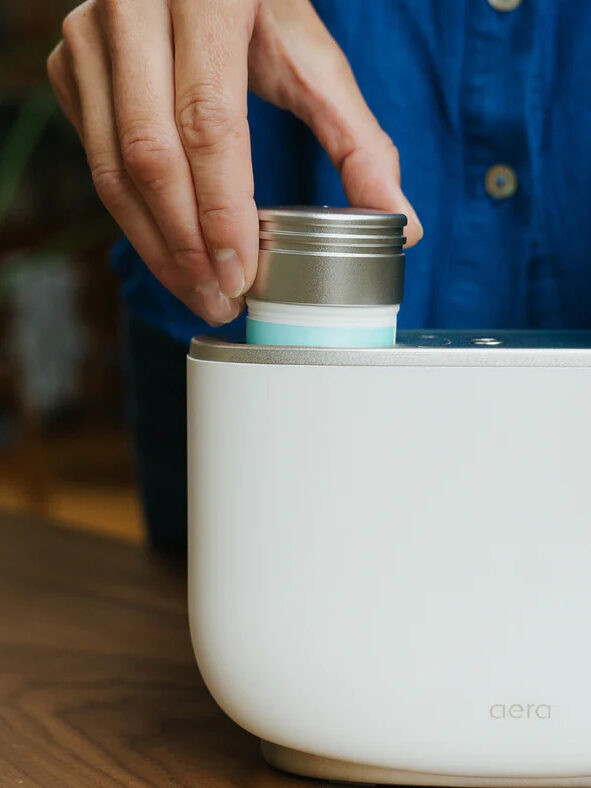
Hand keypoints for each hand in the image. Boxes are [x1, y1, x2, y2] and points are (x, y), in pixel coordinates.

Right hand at [48, 0, 422, 324]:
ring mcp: (91, 40)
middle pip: (152, 156)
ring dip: (156, 247)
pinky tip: (170, 252)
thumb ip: (357, 137)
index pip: (208, 122)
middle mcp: (132, 10)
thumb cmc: (257, 6)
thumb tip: (404, 223)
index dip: (221, 210)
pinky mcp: (69, 69)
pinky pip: (96, 163)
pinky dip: (134, 220)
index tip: (240, 277)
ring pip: (112, 169)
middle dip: (187, 247)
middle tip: (220, 301)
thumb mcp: (311, 56)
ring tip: (198, 292)